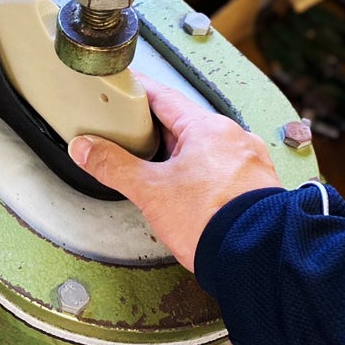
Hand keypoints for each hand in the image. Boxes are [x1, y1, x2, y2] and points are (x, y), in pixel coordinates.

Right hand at [68, 74, 282, 272]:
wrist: (256, 258)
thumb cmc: (214, 221)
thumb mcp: (150, 191)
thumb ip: (113, 166)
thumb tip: (87, 148)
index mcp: (207, 128)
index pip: (163, 96)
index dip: (138, 90)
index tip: (125, 85)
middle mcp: (233, 138)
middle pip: (184, 122)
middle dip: (155, 129)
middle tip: (131, 134)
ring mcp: (248, 163)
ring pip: (206, 147)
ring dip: (181, 154)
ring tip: (159, 170)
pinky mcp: (257, 188)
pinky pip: (223, 169)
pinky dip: (202, 173)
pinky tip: (191, 191)